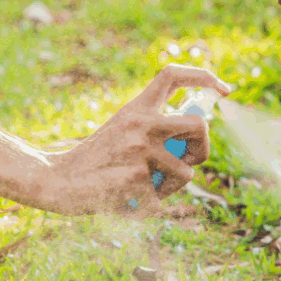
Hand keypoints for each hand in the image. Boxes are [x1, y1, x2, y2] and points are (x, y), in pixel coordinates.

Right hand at [40, 64, 230, 216]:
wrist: (57, 181)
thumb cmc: (94, 159)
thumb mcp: (122, 130)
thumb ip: (153, 126)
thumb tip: (198, 129)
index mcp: (136, 107)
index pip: (173, 75)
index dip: (203, 76)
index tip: (223, 90)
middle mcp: (141, 123)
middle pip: (200, 126)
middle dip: (203, 149)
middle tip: (188, 160)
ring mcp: (140, 151)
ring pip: (187, 172)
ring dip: (171, 186)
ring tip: (143, 187)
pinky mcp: (137, 179)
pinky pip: (163, 199)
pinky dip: (149, 205)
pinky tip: (126, 200)